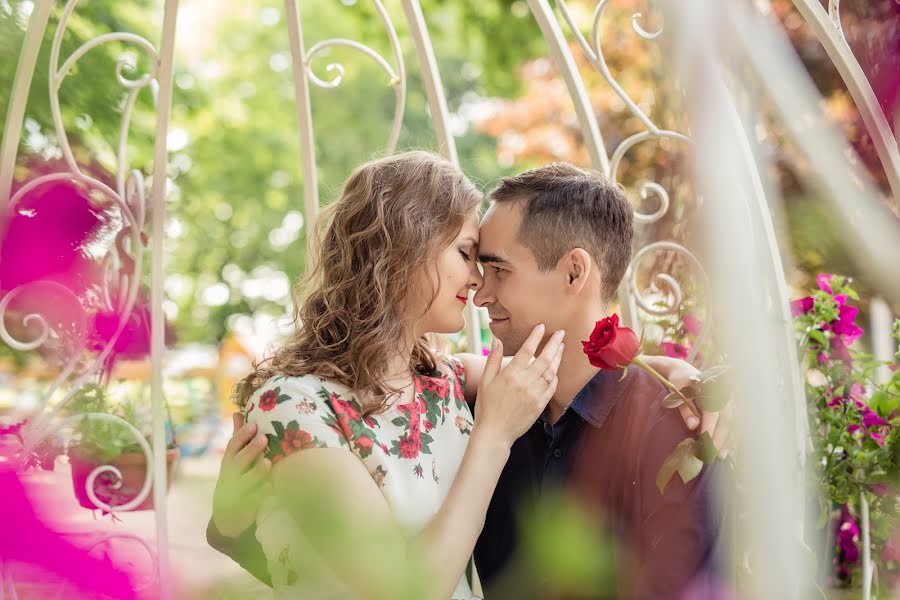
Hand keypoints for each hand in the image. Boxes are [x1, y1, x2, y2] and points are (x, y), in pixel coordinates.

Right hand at [211, 413, 271, 538]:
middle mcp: (229, 476)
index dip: (242, 436)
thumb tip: (238, 412)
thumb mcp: (234, 460)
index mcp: (228, 463)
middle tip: (264, 439)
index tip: (254, 425)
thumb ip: (239, 438)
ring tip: (268, 463)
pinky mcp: (242, 508)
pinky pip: (251, 501)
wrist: (228, 517)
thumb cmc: (236, 479)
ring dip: (256, 472)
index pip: (232, 447)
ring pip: (243, 482)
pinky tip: (270, 487)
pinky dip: (260, 495)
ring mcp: (234, 493)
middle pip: (237, 462)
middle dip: (250, 450)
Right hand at [474, 325, 564, 447]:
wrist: (495, 433)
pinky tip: (555, 370)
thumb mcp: (485, 381)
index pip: (527, 350)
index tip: (541, 326)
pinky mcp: (540, 405)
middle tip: (561, 333)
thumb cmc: (486, 406)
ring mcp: (535, 394)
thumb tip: (496, 340)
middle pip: (544, 358)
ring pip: (551, 372)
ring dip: (557, 358)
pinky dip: (555, 377)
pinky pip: (552, 387)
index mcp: (511, 374)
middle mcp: (525, 382)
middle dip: (554, 343)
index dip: (535, 337)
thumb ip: (493, 359)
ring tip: (561, 348)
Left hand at [640, 355, 733, 455]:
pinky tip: (727, 448)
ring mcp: (728, 398)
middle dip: (720, 438)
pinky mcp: (730, 404)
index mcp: (709, 387)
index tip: (705, 443)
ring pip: (734, 421)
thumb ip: (684, 408)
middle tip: (712, 454)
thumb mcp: (676, 392)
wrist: (683, 371)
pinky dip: (732, 435)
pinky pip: (735, 421)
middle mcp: (722, 392)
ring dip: (728, 439)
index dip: (709, 428)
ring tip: (721, 455)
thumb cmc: (678, 383)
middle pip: (726, 418)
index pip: (712, 411)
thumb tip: (693, 426)